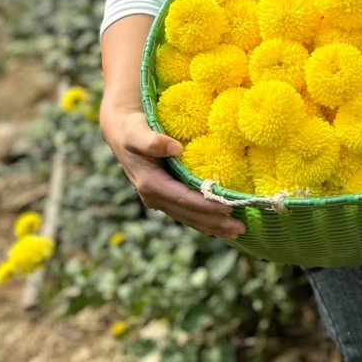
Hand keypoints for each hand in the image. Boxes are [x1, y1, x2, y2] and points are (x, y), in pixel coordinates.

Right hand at [100, 107, 244, 239]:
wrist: (120, 132)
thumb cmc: (131, 129)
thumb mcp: (137, 132)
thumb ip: (152, 142)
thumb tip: (175, 148)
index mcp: (150, 184)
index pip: (184, 199)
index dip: (207, 206)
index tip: (229, 208)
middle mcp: (154, 196)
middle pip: (189, 214)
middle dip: (214, 223)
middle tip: (240, 229)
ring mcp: (159, 198)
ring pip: (189, 217)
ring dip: (212, 226)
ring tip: (236, 232)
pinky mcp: (165, 196)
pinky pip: (186, 211)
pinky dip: (204, 219)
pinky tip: (220, 223)